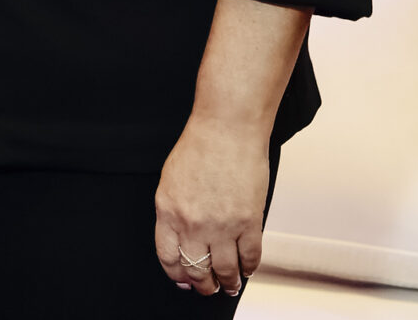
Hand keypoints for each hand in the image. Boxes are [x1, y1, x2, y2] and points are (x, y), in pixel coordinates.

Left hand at [154, 115, 270, 297]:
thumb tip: (180, 238)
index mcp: (168, 211)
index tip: (183, 280)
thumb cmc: (199, 147)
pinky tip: (248, 269)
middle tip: (209, 288)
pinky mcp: (249, 222)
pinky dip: (250, 268)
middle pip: (196, 269)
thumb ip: (173, 211)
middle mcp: (192, 223)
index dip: (177, 274)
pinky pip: (250, 257)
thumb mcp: (171, 181)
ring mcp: (222, 225)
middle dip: (203, 285)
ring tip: (230, 285)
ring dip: (228, 283)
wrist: (226, 129)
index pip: (168, 256)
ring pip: (224, 270)